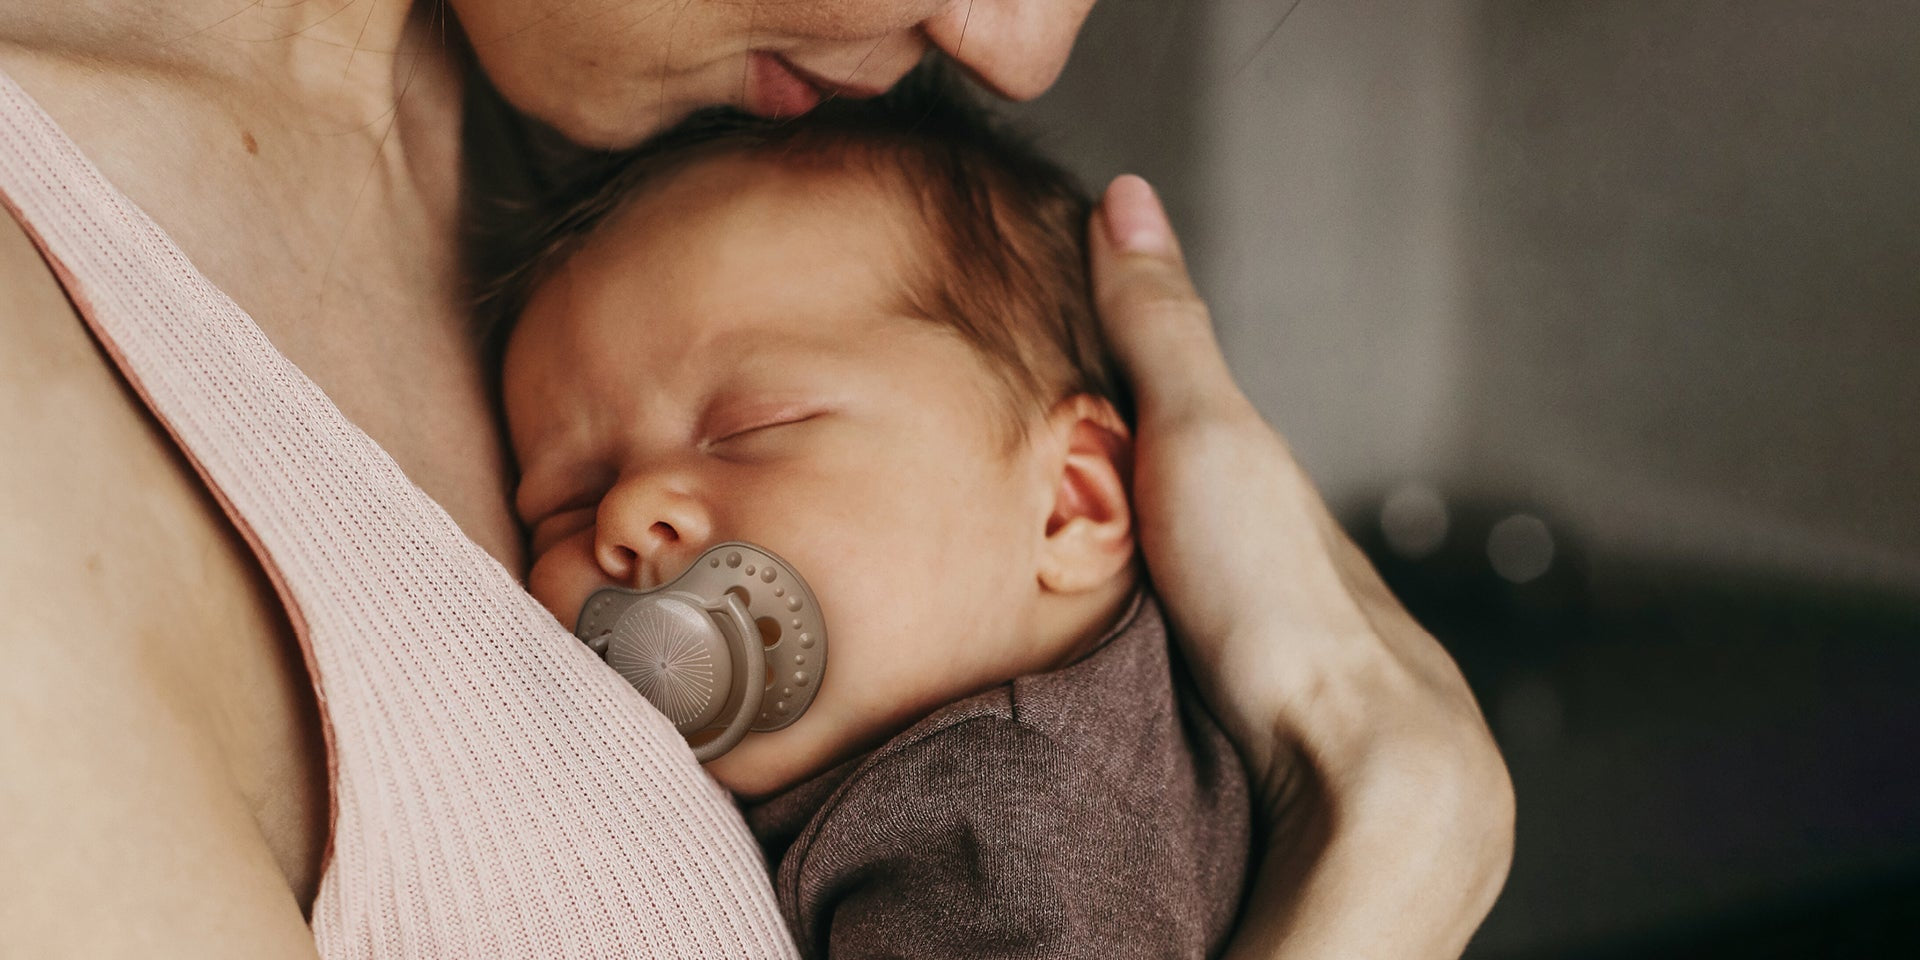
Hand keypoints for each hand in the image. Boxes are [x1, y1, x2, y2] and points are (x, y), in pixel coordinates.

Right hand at [1090, 175, 1514, 958]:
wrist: (1361, 775)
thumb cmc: (1281, 604)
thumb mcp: (1204, 438)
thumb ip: (1164, 334)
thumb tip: (1127, 196)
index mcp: (1281, 508)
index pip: (1205, 450)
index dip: (1137, 423)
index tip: (1063, 411)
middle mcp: (1301, 588)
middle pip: (1210, 547)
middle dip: (1146, 536)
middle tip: (1052, 529)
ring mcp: (1296, 683)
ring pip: (1214, 636)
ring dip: (1158, 626)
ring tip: (1070, 629)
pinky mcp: (1274, 764)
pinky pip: (1211, 710)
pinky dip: (1171, 695)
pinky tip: (1135, 713)